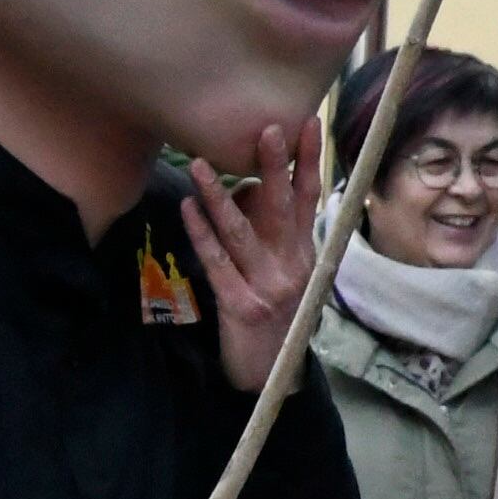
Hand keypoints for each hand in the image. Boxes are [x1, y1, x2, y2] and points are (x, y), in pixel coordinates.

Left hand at [180, 117, 325, 395]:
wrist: (271, 376)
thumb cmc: (274, 318)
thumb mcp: (283, 273)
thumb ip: (272, 233)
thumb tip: (246, 188)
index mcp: (306, 254)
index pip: (310, 198)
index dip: (310, 160)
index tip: (309, 122)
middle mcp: (292, 266)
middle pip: (283, 207)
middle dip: (276, 166)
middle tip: (266, 129)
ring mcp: (268, 286)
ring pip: (242, 232)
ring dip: (220, 196)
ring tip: (199, 164)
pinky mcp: (241, 306)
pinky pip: (217, 262)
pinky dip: (201, 234)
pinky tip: (187, 209)